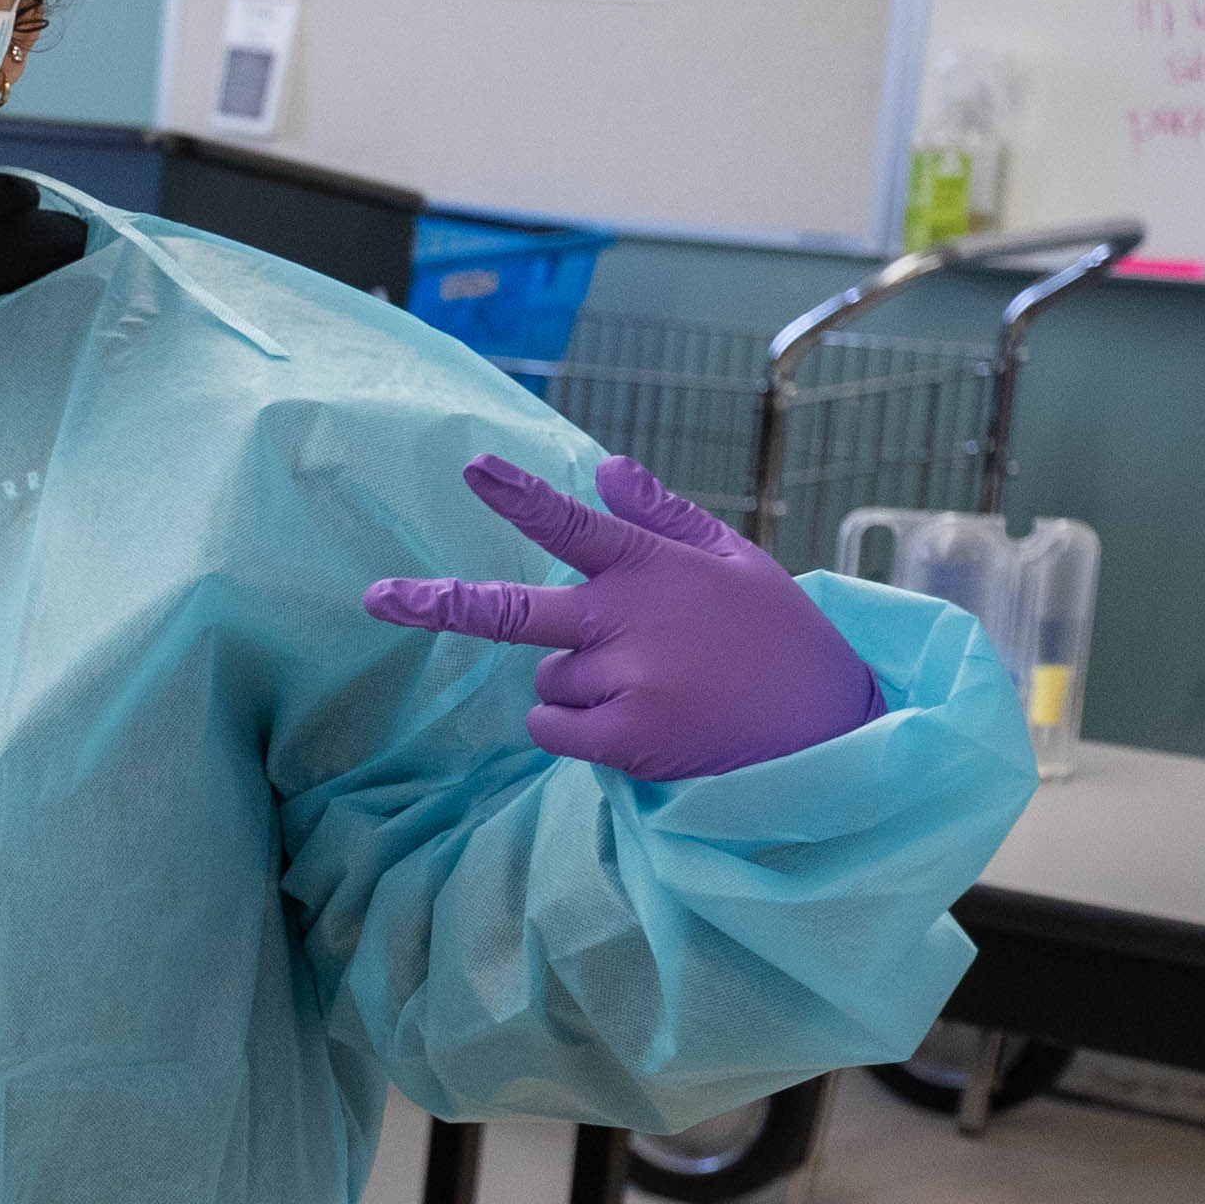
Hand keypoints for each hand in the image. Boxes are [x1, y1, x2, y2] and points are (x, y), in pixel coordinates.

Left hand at [365, 454, 882, 782]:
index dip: (521, 495)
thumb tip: (606, 466)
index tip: (474, 468)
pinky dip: (572, 729)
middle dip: (438, 604)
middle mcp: (631, 619)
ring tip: (654, 686)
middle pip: (512, 611)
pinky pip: (551, 728)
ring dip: (576, 683)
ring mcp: (627, 680)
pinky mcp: (626, 737)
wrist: (830, 727)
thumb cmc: (776, 636)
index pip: (576, 524)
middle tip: (375, 599)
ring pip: (545, 679)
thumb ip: (662, 516)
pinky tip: (635, 722)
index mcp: (654, 568)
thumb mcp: (733, 562)